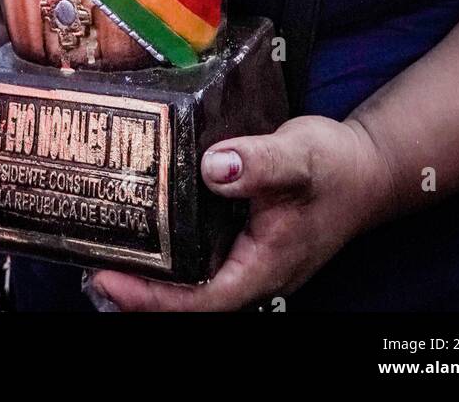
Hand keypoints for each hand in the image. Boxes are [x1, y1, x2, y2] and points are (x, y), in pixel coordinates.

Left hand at [91, 115, 394, 311]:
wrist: (367, 167)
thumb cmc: (337, 168)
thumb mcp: (299, 157)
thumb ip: (259, 163)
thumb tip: (215, 168)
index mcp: (263, 266)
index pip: (200, 300)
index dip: (152, 297)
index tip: (109, 276)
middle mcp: (251, 271)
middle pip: (187, 300)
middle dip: (138, 289)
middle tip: (91, 260)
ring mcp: (247, 258)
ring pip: (191, 279)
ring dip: (150, 270)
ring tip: (105, 245)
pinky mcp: (242, 239)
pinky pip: (198, 255)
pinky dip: (169, 246)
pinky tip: (146, 221)